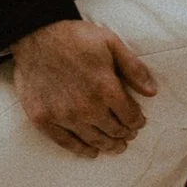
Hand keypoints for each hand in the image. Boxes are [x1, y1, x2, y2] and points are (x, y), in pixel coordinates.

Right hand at [9, 18, 158, 154]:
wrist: (34, 35)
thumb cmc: (74, 37)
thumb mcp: (110, 42)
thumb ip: (133, 68)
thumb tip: (152, 92)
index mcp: (105, 88)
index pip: (129, 116)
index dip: (137, 121)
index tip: (138, 122)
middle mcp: (86, 107)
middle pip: (113, 131)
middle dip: (125, 134)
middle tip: (128, 135)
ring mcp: (63, 116)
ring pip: (93, 140)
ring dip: (108, 145)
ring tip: (115, 146)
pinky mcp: (43, 119)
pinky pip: (66, 143)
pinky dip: (81, 150)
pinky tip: (91, 151)